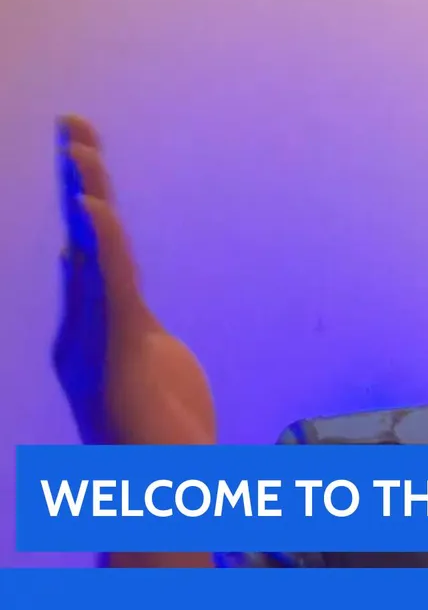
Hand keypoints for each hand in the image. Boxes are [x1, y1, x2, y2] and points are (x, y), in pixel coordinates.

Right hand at [52, 115, 215, 444]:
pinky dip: (103, 242)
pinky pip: (111, 283)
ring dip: (86, 193)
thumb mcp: (149, 367)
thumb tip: (97, 280)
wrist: (160, 493)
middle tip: (74, 127)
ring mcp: (100, 336)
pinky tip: (94, 205)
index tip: (84, 165)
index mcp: (97, 330)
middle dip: (81, 182)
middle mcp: (87, 327)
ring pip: (94, 251)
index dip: (88, 207)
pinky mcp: (120, 347)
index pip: (94, 255)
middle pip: (85, 239)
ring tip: (78, 144)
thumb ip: (129, 326)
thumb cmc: (161, 437)